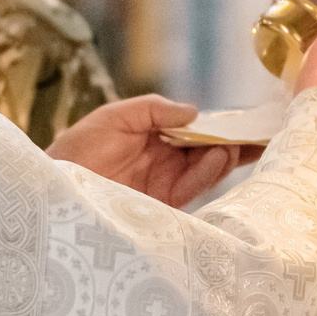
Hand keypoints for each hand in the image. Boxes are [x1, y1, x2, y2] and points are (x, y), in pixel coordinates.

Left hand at [48, 95, 262, 208]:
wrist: (53, 191)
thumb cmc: (76, 150)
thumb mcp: (113, 118)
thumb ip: (153, 109)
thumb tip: (195, 112)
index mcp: (154, 136)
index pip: (197, 130)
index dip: (224, 124)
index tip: (252, 119)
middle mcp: (164, 161)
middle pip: (209, 150)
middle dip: (236, 142)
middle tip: (264, 133)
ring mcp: (165, 183)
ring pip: (206, 169)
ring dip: (224, 155)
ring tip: (235, 143)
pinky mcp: (163, 206)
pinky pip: (193, 187)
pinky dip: (209, 172)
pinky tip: (220, 156)